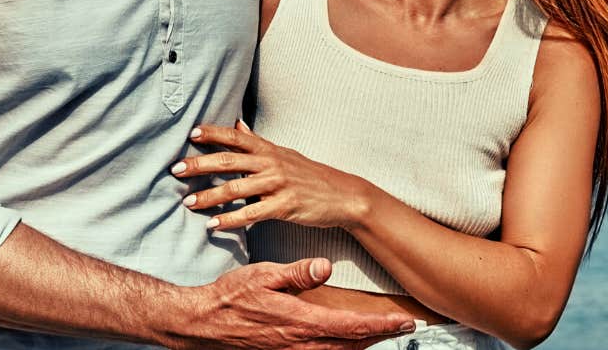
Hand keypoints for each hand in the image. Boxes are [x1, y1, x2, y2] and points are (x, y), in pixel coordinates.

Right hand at [159, 258, 413, 349]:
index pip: (350, 326)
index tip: (403, 320)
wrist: (202, 324)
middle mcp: (300, 342)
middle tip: (404, 327)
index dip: (380, 325)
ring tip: (383, 333)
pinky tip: (348, 343)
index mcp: (299, 321)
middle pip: (351, 344)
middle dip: (380, 336)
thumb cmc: (230, 296)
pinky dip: (341, 349)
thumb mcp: (262, 274)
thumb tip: (325, 266)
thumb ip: (295, 273)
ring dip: (363, 344)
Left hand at [173, 122, 373, 230]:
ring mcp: (278, 185)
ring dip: (209, 196)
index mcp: (269, 149)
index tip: (190, 132)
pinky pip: (251, 213)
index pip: (236, 136)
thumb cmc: (309, 174)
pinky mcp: (284, 207)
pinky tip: (213, 225)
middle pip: (229, 161)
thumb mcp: (284, 153)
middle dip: (200, 164)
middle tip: (175, 169)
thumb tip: (238, 122)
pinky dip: (230, 219)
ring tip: (188, 202)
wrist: (342, 195)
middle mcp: (271, 163)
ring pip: (236, 189)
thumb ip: (258, 141)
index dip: (213, 133)